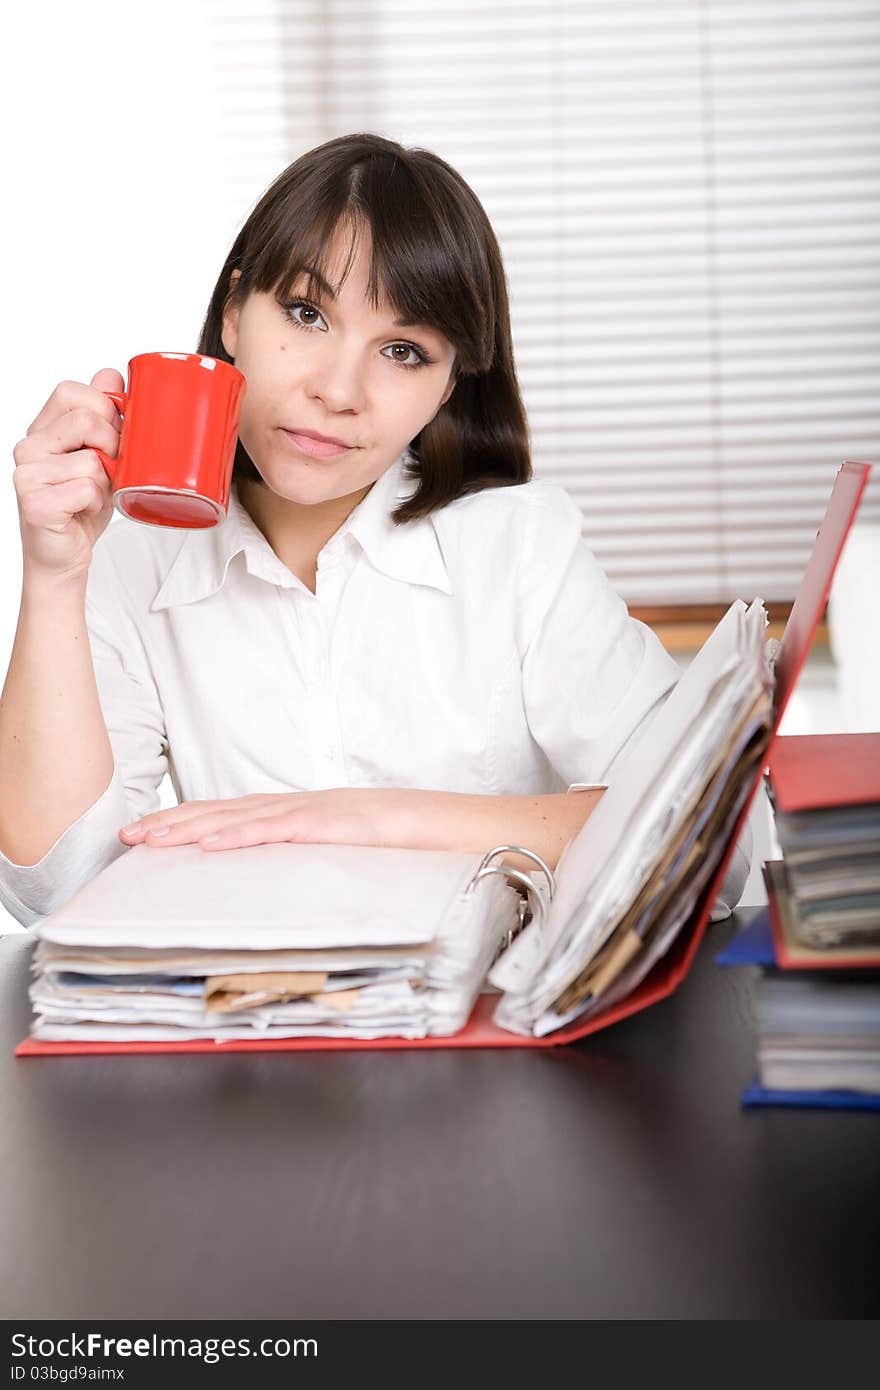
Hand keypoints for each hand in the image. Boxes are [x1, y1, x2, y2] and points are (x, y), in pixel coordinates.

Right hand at [13, 370, 123, 584]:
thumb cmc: (82, 508)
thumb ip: (104, 416)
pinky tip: (84, 511)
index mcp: (43, 430)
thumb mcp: (101, 457)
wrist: (64, 557)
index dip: (104, 409)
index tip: (113, 436)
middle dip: (113, 447)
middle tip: (108, 471)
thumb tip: (112, 374)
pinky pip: (87, 488)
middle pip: (87, 420)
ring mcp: (27, 474)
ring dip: (106, 483)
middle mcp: (28, 447)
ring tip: (93, 496)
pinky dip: (97, 502)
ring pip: (92, 460)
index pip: (72, 392)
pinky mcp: (35, 502)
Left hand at [118, 789, 399, 851]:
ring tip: (153, 839)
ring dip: (189, 828)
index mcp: (279, 811)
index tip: (142, 833)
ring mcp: (297, 813)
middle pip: (213, 811)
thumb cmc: (370, 837)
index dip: (178, 821)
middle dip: (168, 823)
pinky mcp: (316, 825)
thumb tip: (255, 876)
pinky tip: (210, 843)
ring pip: (232, 818)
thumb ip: (287, 853)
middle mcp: (280, 806)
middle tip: (127, 836)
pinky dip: (237, 835)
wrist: (414, 821)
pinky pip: (270, 830)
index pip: (217, 813)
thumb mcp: (319, 846)